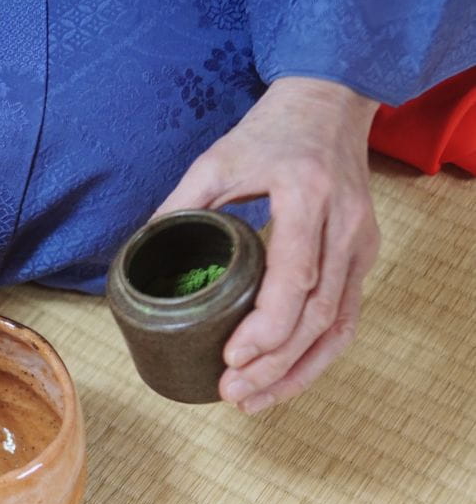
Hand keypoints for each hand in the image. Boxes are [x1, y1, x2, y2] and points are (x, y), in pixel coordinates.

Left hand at [155, 77, 380, 412]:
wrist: (329, 103)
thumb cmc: (269, 132)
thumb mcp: (215, 161)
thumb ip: (179, 206)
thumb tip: (139, 254)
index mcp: (307, 195)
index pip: (295, 275)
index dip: (266, 324)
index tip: (232, 357)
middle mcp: (343, 225)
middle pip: (319, 313)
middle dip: (276, 364)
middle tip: (232, 392)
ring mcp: (360, 244)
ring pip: (339, 326)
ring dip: (299, 372)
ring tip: (254, 401)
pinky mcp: (363, 256)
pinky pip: (346, 318)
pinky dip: (317, 356)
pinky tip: (285, 379)